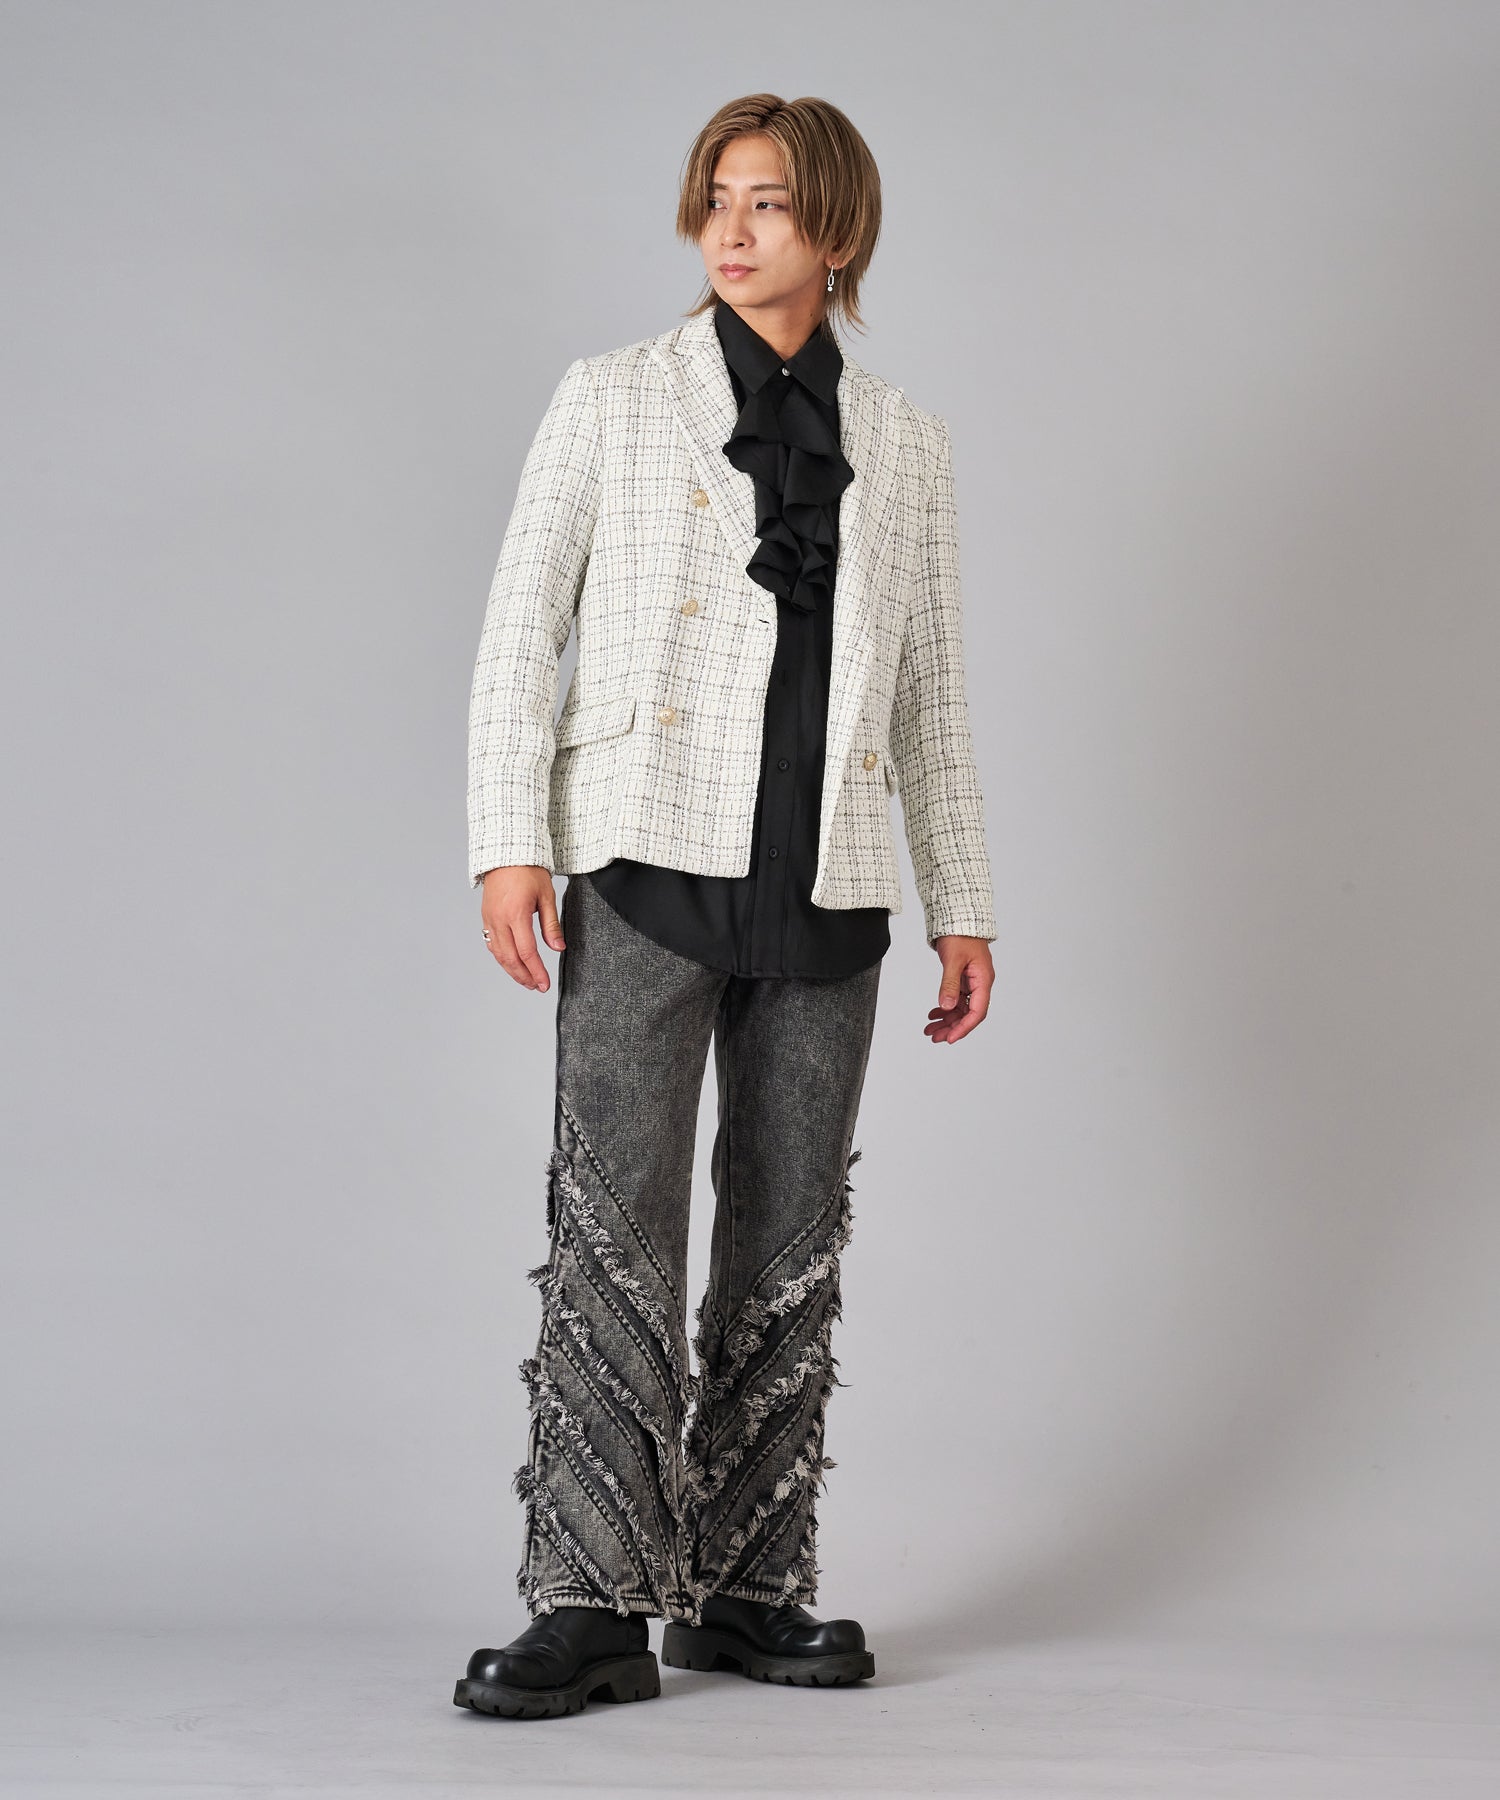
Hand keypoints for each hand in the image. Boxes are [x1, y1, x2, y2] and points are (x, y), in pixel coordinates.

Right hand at [480, 866, 564, 991]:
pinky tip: (512, 964)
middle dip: (524, 976)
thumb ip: (551, 925)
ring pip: (498, 954)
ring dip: (512, 971)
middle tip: (537, 987)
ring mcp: (489, 919)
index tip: (544, 984)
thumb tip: (558, 948)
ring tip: (526, 981)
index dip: (536, 971)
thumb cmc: (529, 871)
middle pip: (510, 958)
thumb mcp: (546, 895)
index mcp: (516, 914)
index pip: (527, 952)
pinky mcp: (485, 918)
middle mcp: (499, 919)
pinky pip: (492, 944)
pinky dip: (502, 958)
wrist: (506, 854)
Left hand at [924, 935, 992, 1043]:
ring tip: (929, 1029)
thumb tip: (947, 1007)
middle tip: (934, 1037)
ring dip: (946, 1020)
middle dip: (952, 1027)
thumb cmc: (960, 934)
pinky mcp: (963, 979)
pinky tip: (933, 1014)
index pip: (977, 1011)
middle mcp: (980, 984)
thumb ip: (949, 984)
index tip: (950, 1038)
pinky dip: (944, 1008)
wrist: (958, 917)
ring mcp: (971, 982)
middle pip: (968, 1014)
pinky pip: (956, 999)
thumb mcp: (953, 960)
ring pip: (960, 1008)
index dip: (964, 1027)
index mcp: (983, 980)